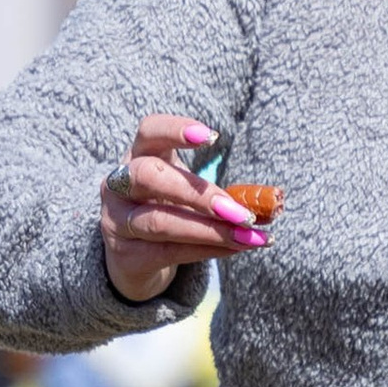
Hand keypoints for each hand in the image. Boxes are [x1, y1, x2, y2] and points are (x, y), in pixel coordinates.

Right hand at [100, 113, 272, 304]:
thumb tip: (271, 204)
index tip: (212, 136)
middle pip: (148, 176)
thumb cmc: (169, 210)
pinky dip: (207, 250)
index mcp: (138, 155)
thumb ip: (221, 192)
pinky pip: (168, 252)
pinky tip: (236, 248)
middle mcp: (118, 184)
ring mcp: (117, 220)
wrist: (132, 255)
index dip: (175, 130)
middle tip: (240, 210)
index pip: (149, 131)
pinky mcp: (124, 255)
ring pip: (160, 222)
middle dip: (197, 192)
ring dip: (210, 230)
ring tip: (247, 234)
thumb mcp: (187, 191)